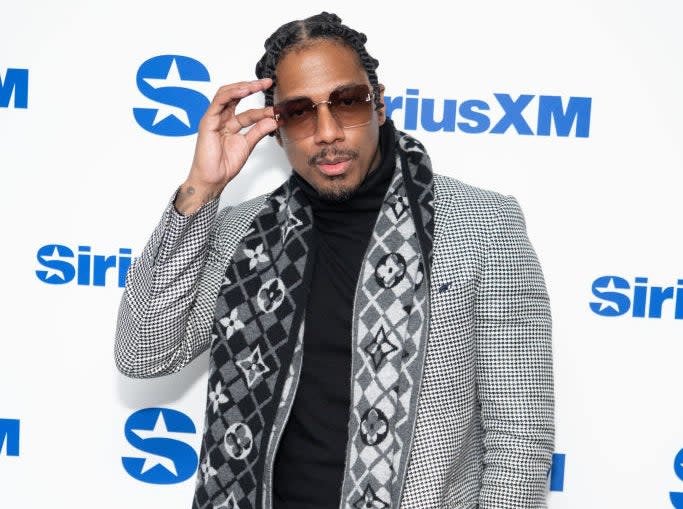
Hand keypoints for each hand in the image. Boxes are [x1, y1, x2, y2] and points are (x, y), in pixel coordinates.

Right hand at [175, 78, 276, 214]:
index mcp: (231, 125)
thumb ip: (259, 131)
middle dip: (252, 87)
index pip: (250, 111)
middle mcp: (222, 119)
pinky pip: (219, 102)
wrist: (214, 178)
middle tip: (267, 83)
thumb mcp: (248, 144)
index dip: (264, 108)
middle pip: (237, 97)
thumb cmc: (225, 165)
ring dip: (242, 87)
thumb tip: (273, 120)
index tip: (278, 107)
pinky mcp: (208, 121)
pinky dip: (231, 94)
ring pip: (226, 95)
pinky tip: (243, 90)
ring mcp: (214, 119)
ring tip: (257, 84)